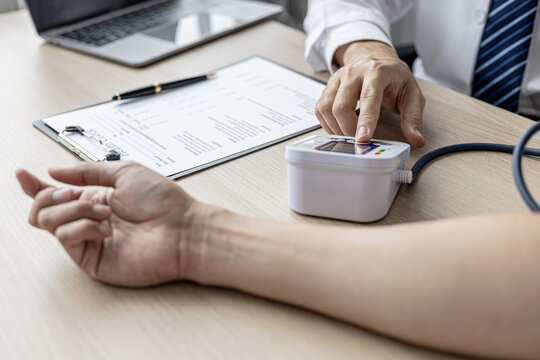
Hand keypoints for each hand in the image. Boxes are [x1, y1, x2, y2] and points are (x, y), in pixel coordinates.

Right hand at [16, 162, 213, 286]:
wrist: (183, 229)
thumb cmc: (164, 201)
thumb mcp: (124, 172)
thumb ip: (87, 172)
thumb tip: (55, 171)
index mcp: (95, 197)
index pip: (55, 193)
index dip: (34, 185)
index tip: (23, 175)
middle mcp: (88, 218)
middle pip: (43, 209)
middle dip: (51, 195)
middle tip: (73, 193)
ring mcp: (89, 239)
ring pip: (50, 222)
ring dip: (74, 209)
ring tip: (105, 212)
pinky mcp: (92, 258)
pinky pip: (67, 238)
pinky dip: (83, 226)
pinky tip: (105, 228)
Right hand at [315, 40, 425, 146]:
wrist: (375, 58)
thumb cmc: (393, 77)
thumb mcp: (411, 93)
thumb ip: (413, 117)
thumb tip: (416, 139)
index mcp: (377, 71)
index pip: (368, 98)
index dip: (365, 120)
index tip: (363, 139)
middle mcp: (353, 73)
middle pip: (341, 106)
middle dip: (348, 130)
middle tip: (359, 141)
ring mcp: (337, 79)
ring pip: (326, 108)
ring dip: (336, 128)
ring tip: (349, 135)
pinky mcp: (328, 87)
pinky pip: (320, 109)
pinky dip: (327, 124)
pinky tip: (339, 128)